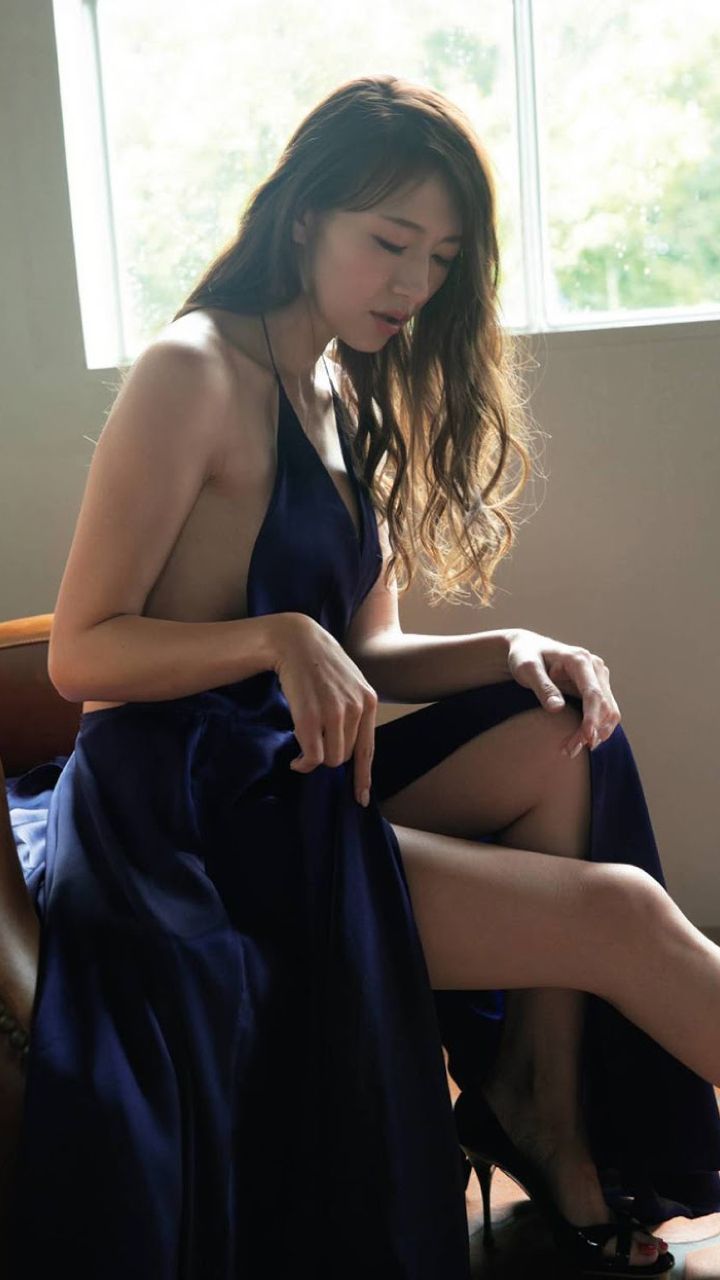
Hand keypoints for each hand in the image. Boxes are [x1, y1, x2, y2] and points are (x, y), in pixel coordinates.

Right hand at [271, 613, 377, 805]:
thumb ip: (354, 711)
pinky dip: (302, 763)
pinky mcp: (311, 716)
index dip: (363, 777)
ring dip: (314, 759)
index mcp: (369, 702)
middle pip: (344, 757)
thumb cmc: (320, 664)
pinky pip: (311, 756)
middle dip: (328, 757)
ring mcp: (334, 713)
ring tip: (303, 748)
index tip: (361, 798)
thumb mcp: (349, 683)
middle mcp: (356, 708)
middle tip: (313, 747)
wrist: (297, 641)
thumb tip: (348, 749)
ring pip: (328, 758)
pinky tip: (295, 759)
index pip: (368, 749)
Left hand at [506, 629, 620, 756]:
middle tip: (569, 751)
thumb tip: (557, 708)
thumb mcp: (527, 669)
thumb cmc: (524, 656)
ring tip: (571, 749)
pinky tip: (580, 741)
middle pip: (605, 705)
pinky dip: (596, 729)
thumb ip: (542, 687)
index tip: (586, 738)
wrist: (528, 649)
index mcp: (579, 659)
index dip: (592, 718)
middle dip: (592, 731)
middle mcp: (595, 667)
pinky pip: (605, 712)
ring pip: (609, 712)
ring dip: (596, 734)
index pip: (593, 693)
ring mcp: (599, 677)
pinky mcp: (597, 687)